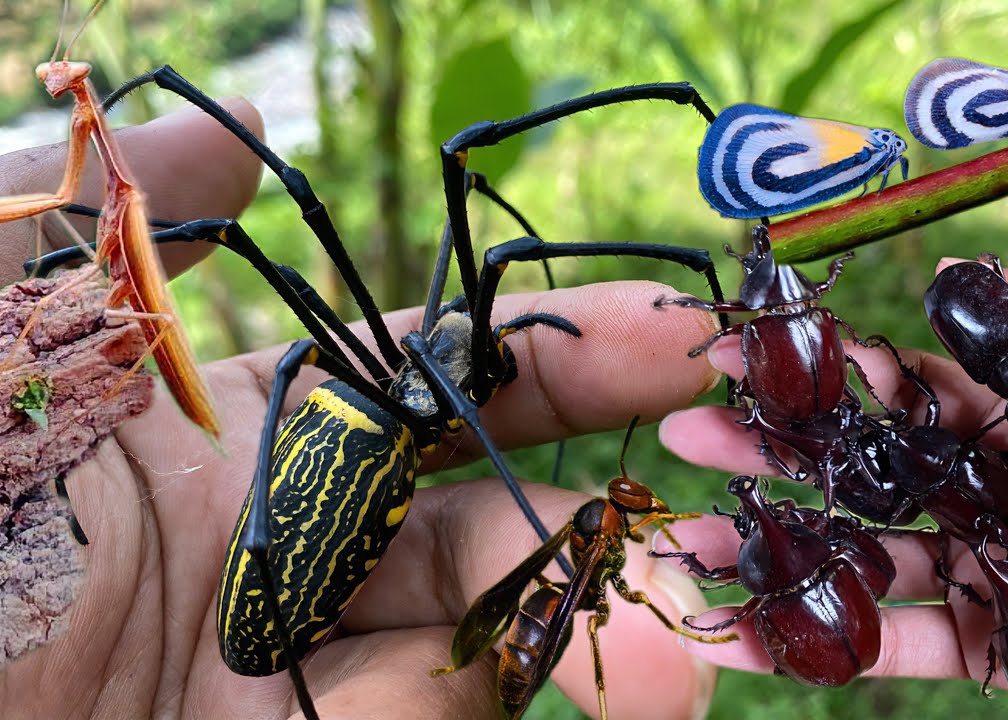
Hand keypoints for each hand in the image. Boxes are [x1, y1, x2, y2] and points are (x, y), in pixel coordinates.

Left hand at [0, 101, 721, 718]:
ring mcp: (272, 690)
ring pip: (468, 658)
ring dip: (583, 648)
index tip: (688, 339)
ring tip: (679, 666)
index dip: (564, 357)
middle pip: (480, 528)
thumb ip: (105, 209)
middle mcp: (266, 564)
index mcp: (224, 436)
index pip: (435, 385)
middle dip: (604, 518)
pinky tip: (614, 687)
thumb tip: (238, 128)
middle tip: (718, 516)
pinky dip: (501, 711)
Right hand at [658, 258, 1007, 717]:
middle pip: (870, 470)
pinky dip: (812, 647)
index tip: (753, 353)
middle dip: (775, 451)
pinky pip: (898, 652)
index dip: (832, 372)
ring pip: (864, 560)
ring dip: (771, 548)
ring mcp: (1003, 581)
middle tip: (687, 431)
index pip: (918, 390)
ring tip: (683, 536)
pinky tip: (735, 631)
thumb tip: (969, 274)